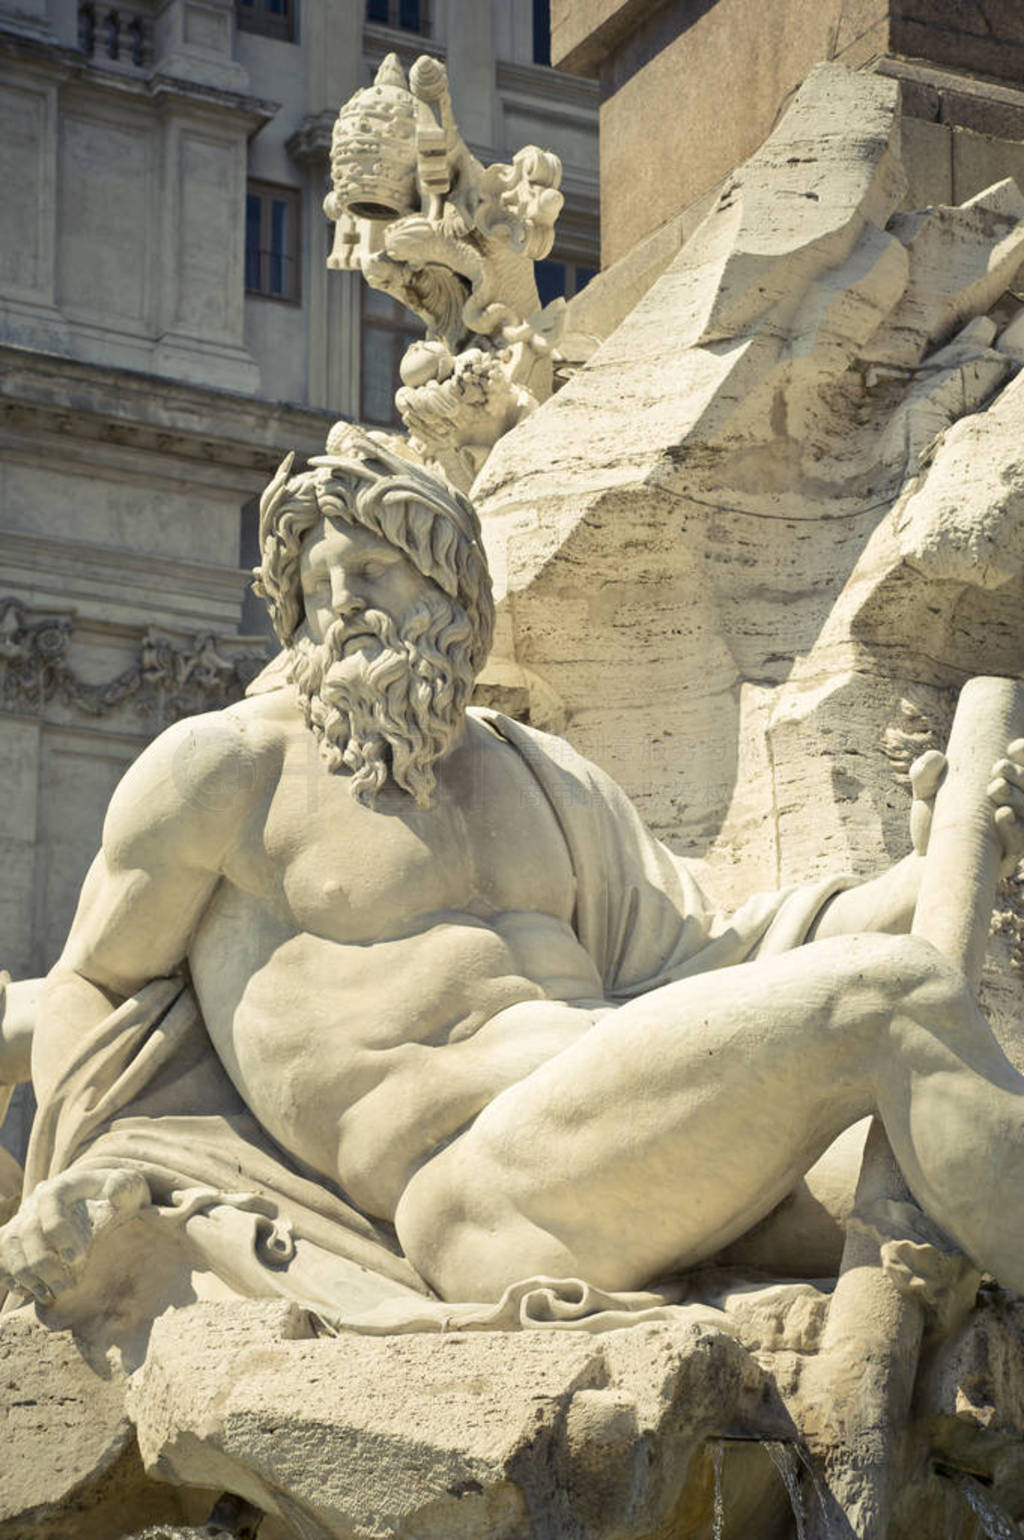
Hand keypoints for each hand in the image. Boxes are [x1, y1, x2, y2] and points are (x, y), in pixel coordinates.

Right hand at [0, 1166, 148, 1304]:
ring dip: (25, 1274)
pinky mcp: (16, 1239)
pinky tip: (29, 1292)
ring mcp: (23, 1219)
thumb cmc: (119, 1198)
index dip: (58, 1229)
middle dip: (43, 1263)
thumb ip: (124, 1187)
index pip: (50, 1201)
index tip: (77, 1257)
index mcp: (64, 1186)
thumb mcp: (129, 1188)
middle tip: (66, 1287)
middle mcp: (37, 1201)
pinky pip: (1, 1256)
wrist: (102, 1203)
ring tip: (49, 1295)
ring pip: (9, 1245)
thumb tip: (114, 1192)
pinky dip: (9, 1275)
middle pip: (26, 1230)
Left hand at [909, 742, 1023, 876]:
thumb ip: (926, 770)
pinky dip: (1015, 831)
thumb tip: (937, 759)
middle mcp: (1015, 808)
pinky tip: (1003, 815)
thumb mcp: (925, 789)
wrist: (926, 856)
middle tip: (999, 768)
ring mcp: (1013, 834)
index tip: (1012, 747)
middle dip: (1021, 775)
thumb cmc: (932, 816)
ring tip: (995, 787)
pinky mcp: (1006, 858)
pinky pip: (1019, 845)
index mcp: (1005, 786)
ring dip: (1019, 799)